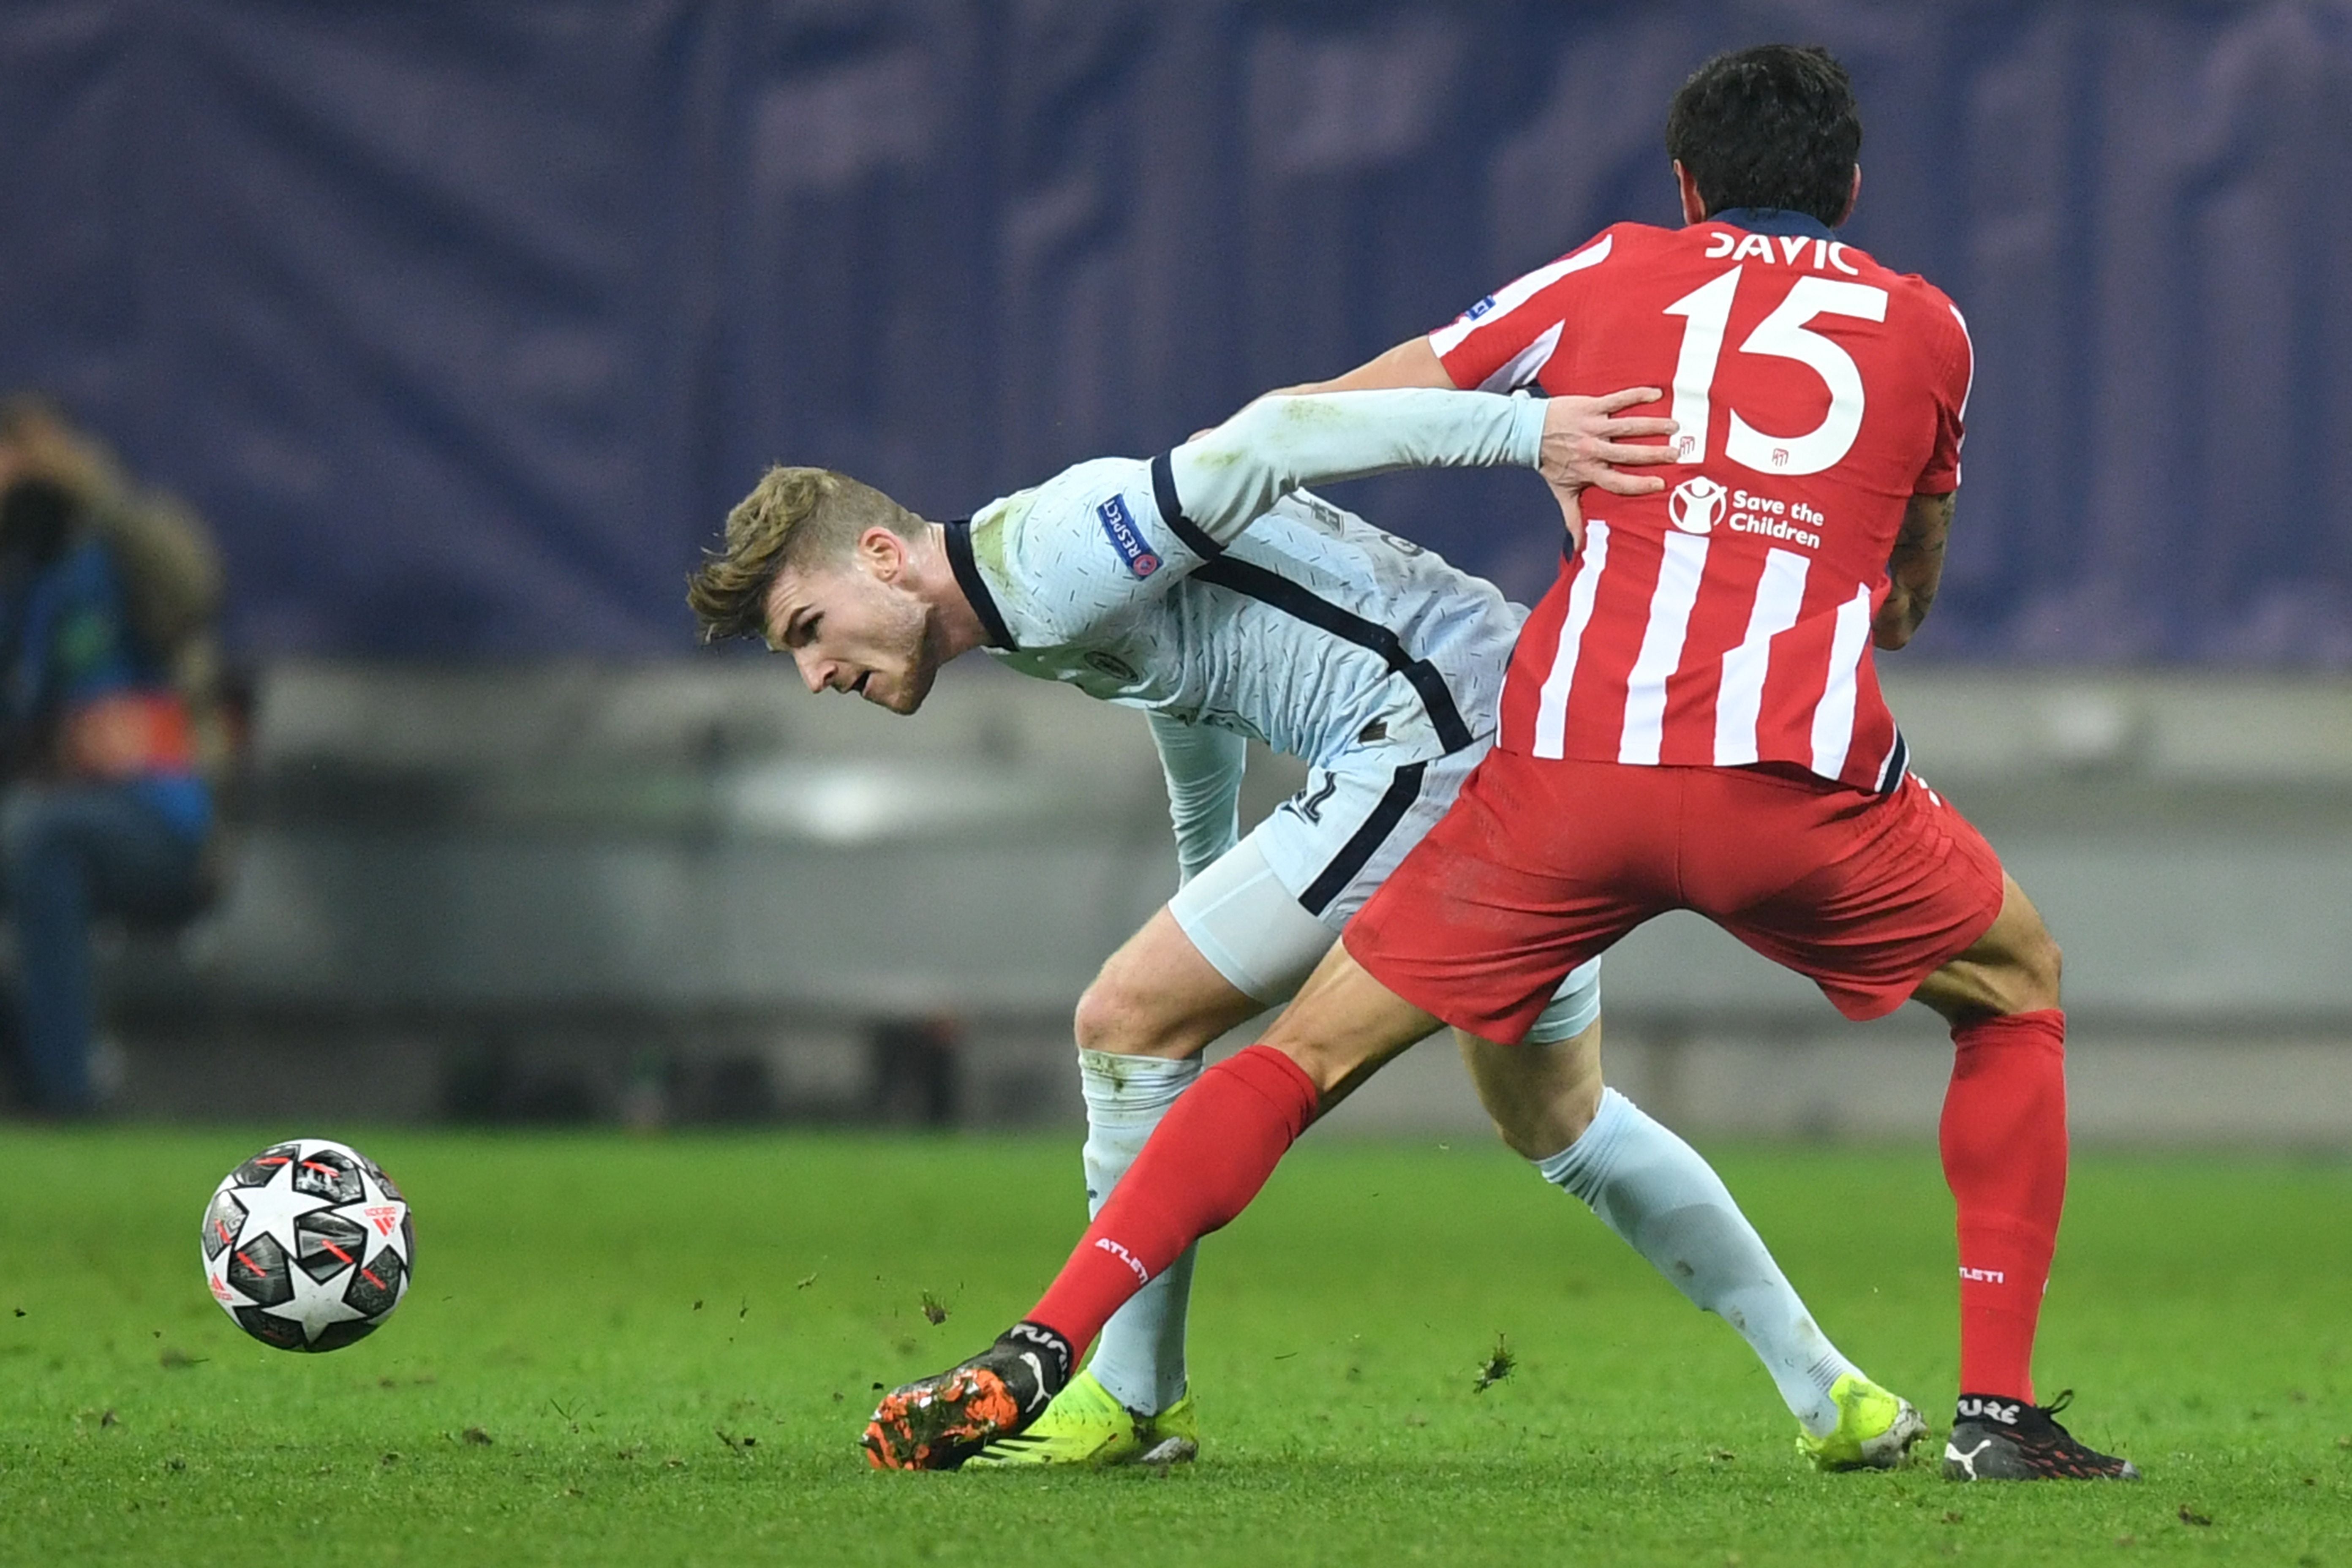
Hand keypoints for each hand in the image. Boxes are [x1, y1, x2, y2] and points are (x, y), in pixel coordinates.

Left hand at [1537, 386, 1675, 548]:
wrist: (1528, 431)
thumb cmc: (1550, 462)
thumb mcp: (1561, 491)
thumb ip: (1573, 517)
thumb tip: (1578, 547)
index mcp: (1590, 471)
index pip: (1618, 481)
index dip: (1639, 484)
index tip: (1660, 483)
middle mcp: (1593, 450)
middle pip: (1629, 454)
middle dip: (1654, 453)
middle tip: (1676, 453)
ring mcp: (1592, 427)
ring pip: (1627, 426)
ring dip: (1653, 424)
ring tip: (1675, 425)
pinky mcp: (1591, 407)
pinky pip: (1617, 400)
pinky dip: (1636, 395)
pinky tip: (1656, 394)